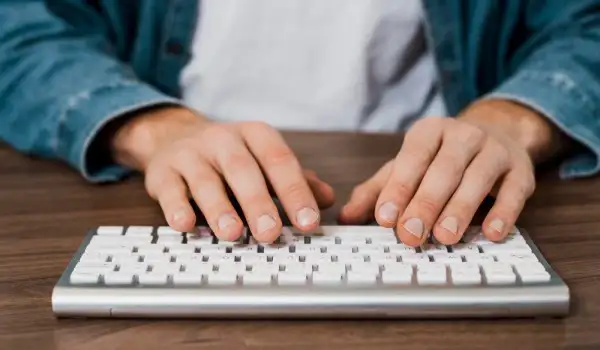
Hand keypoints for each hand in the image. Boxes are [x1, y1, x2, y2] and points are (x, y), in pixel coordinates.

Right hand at [110, 106, 334, 241]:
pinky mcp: (163, 171)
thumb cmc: (229, 156)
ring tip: (231, 234)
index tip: (308, 222)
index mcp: (255, 135)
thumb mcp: (263, 159)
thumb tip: (327, 199)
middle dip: (258, 203)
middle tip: (270, 234)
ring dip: (219, 208)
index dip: (295, 192)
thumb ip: (295, 179)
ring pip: (205, 181)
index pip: (279, 161)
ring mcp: (191, 154)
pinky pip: (170, 189)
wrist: (174, 137)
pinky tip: (185, 225)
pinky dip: (176, 207)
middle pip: (243, 170)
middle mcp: (223, 140)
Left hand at [339, 99, 569, 245]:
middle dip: (425, 204)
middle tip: (411, 235)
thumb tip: (346, 217)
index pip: (412, 157)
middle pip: (444, 170)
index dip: (398, 187)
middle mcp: (463, 135)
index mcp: (430, 131)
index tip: (385, 217)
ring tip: (445, 237)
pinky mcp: (521, 170)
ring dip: (460, 210)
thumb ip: (377, 190)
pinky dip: (504, 213)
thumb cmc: (441, 157)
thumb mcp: (407, 166)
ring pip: (477, 179)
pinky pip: (513, 192)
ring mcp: (495, 150)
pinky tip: (491, 233)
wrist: (497, 134)